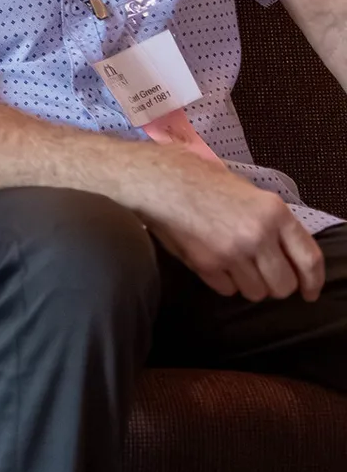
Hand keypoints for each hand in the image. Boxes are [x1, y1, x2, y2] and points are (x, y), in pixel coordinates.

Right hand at [133, 148, 323, 302]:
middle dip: (274, 285)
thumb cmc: (200, 180)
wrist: (158, 181)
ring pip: (256, 292)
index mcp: (274, 213)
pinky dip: (223, 282)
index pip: (309, 259)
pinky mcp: (206, 264)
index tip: (310, 292)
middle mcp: (258, 235)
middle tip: (262, 275)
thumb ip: (271, 223)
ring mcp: (232, 252)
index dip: (313, 281)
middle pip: (283, 284)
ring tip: (233, 265)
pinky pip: (227, 290)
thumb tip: (286, 253)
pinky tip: (213, 262)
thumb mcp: (247, 192)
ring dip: (248, 284)